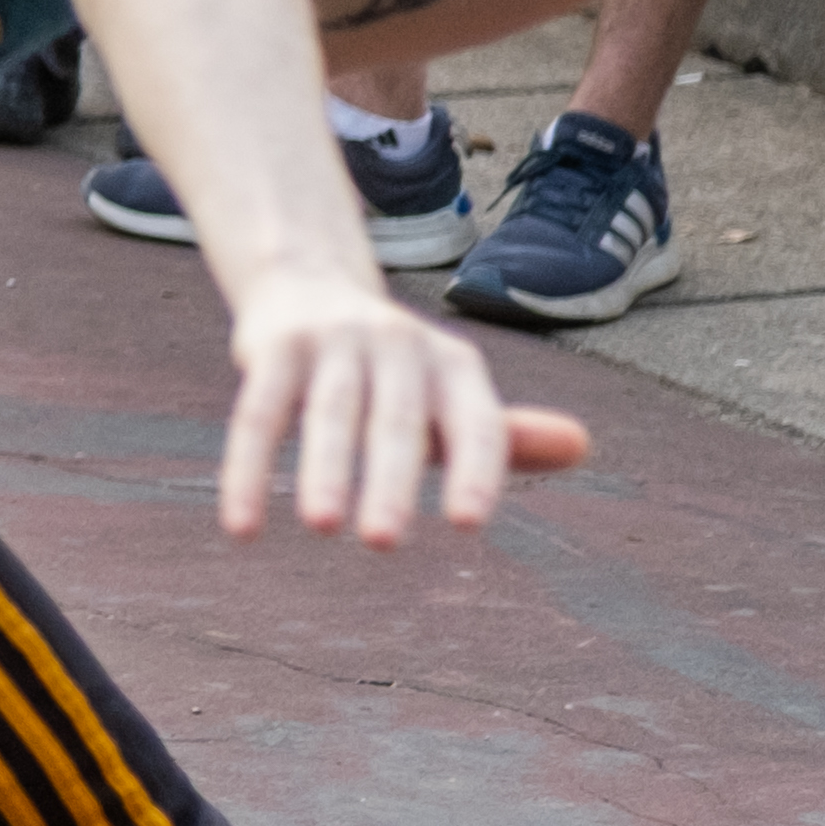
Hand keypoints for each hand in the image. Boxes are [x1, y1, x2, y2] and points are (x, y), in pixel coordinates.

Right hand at [217, 270, 588, 546]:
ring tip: (323, 527)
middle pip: (396, 420)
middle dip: (391, 480)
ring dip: (325, 469)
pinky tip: (242, 527)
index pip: (475, 422)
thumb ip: (506, 435)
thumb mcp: (448, 397)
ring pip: (330, 413)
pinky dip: (248, 470)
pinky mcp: (274, 347)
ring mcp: (333, 341)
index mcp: (454, 365)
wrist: (306, 283)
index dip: (475, 470)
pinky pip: (258, 414)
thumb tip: (582, 447)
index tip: (467, 524)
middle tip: (384, 542)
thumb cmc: (394, 370)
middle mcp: (399, 344)